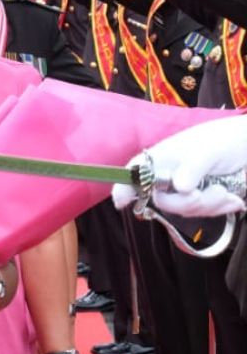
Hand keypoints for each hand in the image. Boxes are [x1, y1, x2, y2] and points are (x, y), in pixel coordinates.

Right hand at [111, 116, 246, 215]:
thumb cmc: (226, 139)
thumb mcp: (209, 150)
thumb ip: (193, 167)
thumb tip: (180, 187)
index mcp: (163, 158)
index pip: (136, 172)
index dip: (124, 186)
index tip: (121, 201)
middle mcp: (170, 175)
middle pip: (162, 200)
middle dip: (185, 203)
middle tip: (205, 194)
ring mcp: (186, 189)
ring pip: (185, 210)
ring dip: (208, 205)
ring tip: (225, 191)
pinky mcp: (203, 199)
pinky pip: (203, 214)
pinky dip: (220, 208)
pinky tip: (232, 198)